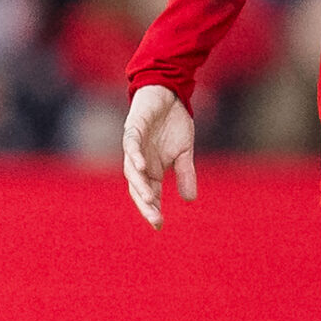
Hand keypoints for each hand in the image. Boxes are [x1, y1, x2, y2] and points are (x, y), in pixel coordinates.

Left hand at [123, 83, 197, 228]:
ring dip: (140, 184)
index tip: (159, 225)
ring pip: (132, 170)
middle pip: (137, 187)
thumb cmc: (173, 124)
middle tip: (155, 218)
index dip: (152, 208)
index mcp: (151, 169)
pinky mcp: (134, 128)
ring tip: (149, 198)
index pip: (148, 193)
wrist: (169, 95)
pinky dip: (135, 156)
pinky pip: (131, 144)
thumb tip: (190, 200)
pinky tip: (142, 167)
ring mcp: (134, 145)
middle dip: (145, 204)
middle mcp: (139, 161)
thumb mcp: (184, 152)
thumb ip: (185, 174)